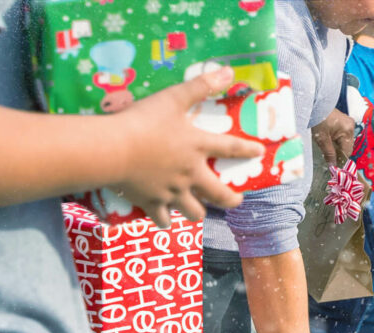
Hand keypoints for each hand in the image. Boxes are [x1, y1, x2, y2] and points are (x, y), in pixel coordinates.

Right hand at [113, 67, 263, 226]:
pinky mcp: (151, 203)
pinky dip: (164, 220)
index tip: (259, 153)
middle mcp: (190, 174)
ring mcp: (172, 192)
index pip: (231, 148)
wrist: (113, 149)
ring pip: (194, 212)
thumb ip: (200, 86)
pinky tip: (165, 219)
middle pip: (219, 195)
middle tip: (235, 200)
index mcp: (197, 147)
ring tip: (197, 210)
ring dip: (198, 212)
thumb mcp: (172, 98)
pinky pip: (163, 219)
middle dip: (230, 199)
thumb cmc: (143, 121)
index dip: (248, 150)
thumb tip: (228, 72)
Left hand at [311, 109, 354, 165]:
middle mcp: (351, 126)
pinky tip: (329, 139)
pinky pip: (343, 135)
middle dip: (338, 152)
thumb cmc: (317, 119)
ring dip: (337, 146)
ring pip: (345, 142)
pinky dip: (337, 140)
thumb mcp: (321, 139)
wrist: (313, 104)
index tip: (333, 165)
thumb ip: (328, 153)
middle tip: (328, 156)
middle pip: (347, 147)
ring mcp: (349, 123)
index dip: (340, 159)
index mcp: (348, 130)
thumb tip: (333, 166)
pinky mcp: (345, 122)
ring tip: (327, 145)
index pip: (347, 152)